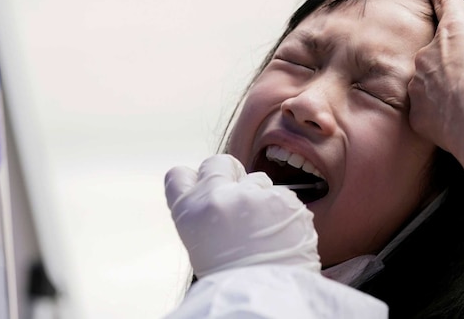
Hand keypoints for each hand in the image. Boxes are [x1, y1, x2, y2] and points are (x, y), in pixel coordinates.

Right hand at [164, 154, 319, 277]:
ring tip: (263, 230)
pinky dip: (284, 213)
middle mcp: (217, 197)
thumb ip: (205, 213)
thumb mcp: (200, 245)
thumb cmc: (231, 280)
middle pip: (219, 162)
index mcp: (188, 211)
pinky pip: (284, 197)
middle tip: (238, 203)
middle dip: (230, 176)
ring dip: (260, 197)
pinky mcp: (284, 201)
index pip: (179, 174)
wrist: (264, 301)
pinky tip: (281, 236)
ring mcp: (253, 196)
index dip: (195, 180)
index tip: (205, 189)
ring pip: (257, 179)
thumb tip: (218, 193)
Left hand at [407, 0, 463, 152]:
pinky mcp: (417, 108)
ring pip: (431, 79)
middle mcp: (429, 52)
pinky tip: (456, 117)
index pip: (445, 0)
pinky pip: (427, 107)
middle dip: (456, 59)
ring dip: (447, 86)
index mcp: (454, 31)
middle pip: (441, 49)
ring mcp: (419, 80)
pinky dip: (440, 111)